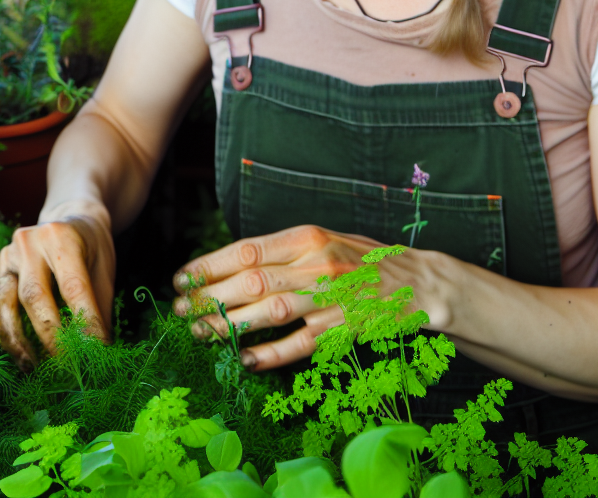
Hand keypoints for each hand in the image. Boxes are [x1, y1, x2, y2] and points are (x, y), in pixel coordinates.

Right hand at [0, 213, 115, 368]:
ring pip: (3, 302)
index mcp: (62, 237)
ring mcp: (9, 254)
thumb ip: (99, 309)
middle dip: (49, 337)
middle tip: (65, 367)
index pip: (72, 287)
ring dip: (17, 340)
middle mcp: (30, 242)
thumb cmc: (91, 248)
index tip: (94, 352)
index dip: (83, 323)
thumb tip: (98, 353)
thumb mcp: (104, 271)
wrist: (70, 218)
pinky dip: (4, 334)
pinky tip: (20, 354)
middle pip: (33, 296)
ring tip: (33, 367)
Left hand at [172, 225, 406, 370]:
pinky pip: (301, 344)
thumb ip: (283, 250)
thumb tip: (232, 264)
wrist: (417, 281)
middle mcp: (316, 264)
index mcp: (307, 236)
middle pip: (251, 282)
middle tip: (180, 310)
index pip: (246, 250)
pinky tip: (244, 360)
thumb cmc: (362, 258)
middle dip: (209, 298)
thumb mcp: (323, 238)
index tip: (183, 278)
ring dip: (229, 324)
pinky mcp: (345, 329)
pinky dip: (271, 353)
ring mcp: (331, 298)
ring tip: (200, 333)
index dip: (209, 266)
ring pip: (269, 312)